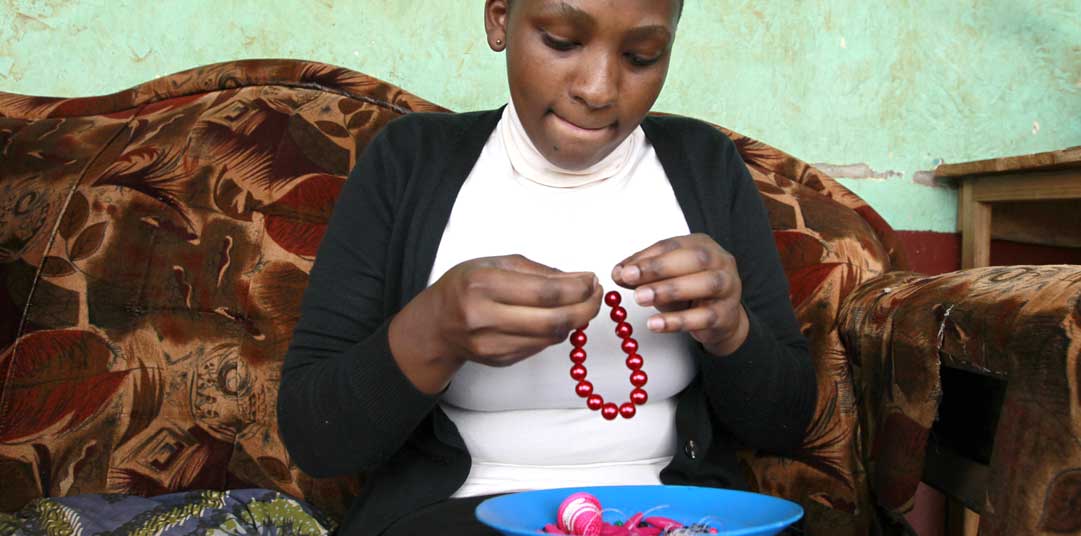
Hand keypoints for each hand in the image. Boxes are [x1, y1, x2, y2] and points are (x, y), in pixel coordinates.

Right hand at [390, 254, 601, 392]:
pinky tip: (555, 317)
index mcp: (483, 285)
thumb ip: (538, 271)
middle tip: (597, 296)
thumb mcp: (495, 264)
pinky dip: (555, 332)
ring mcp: (492, 344)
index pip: (545, 291)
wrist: (436, 324)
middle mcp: (485, 318)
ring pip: (552, 337)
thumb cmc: (466, 286)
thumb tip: (580, 280)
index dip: (578, 288)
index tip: (592, 280)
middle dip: (586, 308)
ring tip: (580, 304)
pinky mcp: (500, 360)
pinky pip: (540, 346)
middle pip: (554, 320)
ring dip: (574, 321)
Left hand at [612, 233, 748, 356]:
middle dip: (659, 268)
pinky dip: (677, 321)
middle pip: (694, 259)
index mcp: (702, 245)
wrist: (721, 318)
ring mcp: (728, 288)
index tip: (623, 270)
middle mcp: (720, 262)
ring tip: (640, 298)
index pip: (673, 246)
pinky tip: (655, 324)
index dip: (647, 257)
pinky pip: (703, 317)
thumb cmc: (691, 291)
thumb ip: (643, 272)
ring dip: (669, 290)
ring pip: (705, 285)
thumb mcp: (665, 277)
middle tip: (629, 278)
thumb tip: (618, 273)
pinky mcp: (726, 315)